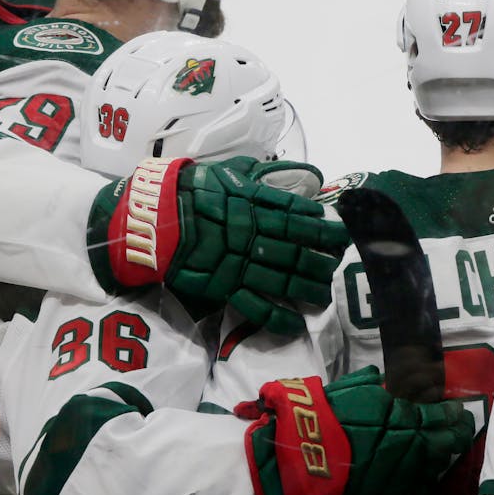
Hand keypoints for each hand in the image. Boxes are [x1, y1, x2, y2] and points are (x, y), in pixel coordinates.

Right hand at [88, 156, 349, 333]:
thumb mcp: (233, 171)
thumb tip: (307, 170)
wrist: (152, 217)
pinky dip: (277, 318)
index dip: (322, 228)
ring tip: (325, 294)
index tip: (342, 234)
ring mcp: (238, 264)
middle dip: (322, 259)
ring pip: (282, 279)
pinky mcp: (223, 287)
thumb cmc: (193, 189)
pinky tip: (297, 324)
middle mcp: (252, 235)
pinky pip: (254, 306)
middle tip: (339, 264)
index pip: (298, 217)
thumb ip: (268, 173)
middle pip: (296, 249)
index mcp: (255, 205)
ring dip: (308, 288)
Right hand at [235, 367, 474, 494]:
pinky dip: (419, 490)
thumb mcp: (352, 389)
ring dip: (437, 461)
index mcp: (405, 419)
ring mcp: (403, 481)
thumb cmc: (325, 419)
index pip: (442, 417)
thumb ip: (375, 384)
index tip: (458, 412)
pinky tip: (416, 482)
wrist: (300, 461)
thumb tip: (381, 377)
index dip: (454, 414)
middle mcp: (412, 450)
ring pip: (434, 472)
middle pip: (446, 444)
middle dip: (455, 436)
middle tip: (458, 432)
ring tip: (435, 455)